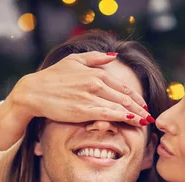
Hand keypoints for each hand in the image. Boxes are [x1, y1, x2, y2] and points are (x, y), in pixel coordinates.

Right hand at [10, 51, 152, 127]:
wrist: (34, 91)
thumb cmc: (52, 77)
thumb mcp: (73, 61)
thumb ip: (95, 58)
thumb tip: (113, 56)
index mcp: (96, 72)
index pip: (122, 87)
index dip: (136, 97)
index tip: (144, 105)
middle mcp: (95, 83)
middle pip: (125, 97)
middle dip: (140, 108)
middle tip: (150, 117)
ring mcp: (90, 96)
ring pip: (119, 106)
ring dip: (135, 115)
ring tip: (145, 122)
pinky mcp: (83, 109)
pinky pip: (108, 113)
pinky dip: (122, 117)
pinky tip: (131, 121)